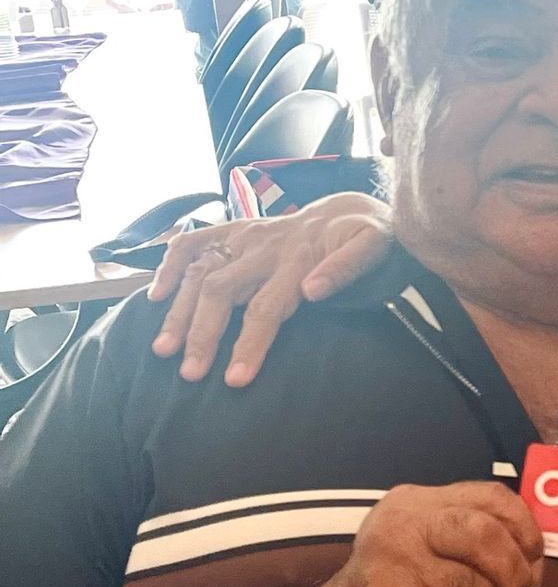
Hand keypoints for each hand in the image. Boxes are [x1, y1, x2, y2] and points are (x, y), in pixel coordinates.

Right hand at [149, 198, 395, 385]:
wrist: (349, 207)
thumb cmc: (363, 235)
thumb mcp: (372, 245)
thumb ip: (346, 267)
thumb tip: (312, 291)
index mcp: (298, 258)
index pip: (267, 308)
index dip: (250, 344)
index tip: (235, 379)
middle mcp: (264, 247)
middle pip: (222, 291)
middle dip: (203, 334)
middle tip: (190, 374)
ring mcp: (245, 236)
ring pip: (201, 272)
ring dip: (179, 311)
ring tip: (162, 350)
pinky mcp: (234, 230)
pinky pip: (194, 242)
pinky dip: (170, 265)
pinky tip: (155, 296)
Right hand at [297, 482, 544, 586]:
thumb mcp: (422, 551)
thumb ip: (470, 540)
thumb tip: (538, 555)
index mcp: (414, 504)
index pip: (490, 496)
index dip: (526, 527)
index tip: (535, 558)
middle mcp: (401, 527)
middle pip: (488, 536)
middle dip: (516, 576)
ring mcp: (393, 567)